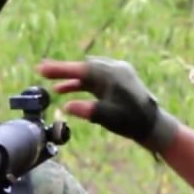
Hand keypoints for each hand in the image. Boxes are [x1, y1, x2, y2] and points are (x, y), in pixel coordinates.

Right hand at [38, 57, 178, 151]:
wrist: (153, 125)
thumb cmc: (131, 121)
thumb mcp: (107, 117)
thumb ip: (87, 110)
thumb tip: (67, 106)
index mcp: (110, 74)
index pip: (80, 69)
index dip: (59, 70)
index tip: (41, 69)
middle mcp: (114, 69)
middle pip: (83, 68)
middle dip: (63, 72)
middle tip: (42, 72)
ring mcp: (117, 74)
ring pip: (89, 74)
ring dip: (72, 80)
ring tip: (55, 88)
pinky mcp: (119, 82)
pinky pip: (96, 80)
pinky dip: (83, 85)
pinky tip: (70, 93)